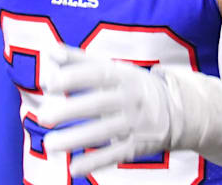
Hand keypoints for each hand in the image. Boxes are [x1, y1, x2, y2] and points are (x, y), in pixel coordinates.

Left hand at [36, 45, 172, 176]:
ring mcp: (135, 124)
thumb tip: (50, 52)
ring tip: (49, 144)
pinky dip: (94, 162)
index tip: (48, 84)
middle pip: (98, 105)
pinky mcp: (137, 146)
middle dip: (69, 111)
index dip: (73, 77)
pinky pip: (114, 155)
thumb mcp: (114, 68)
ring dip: (75, 139)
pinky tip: (73, 168)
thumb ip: (80, 60)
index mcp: (123, 75)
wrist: (179, 111)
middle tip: (42, 117)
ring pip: (104, 132)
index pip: (97, 74)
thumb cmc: (133, 85)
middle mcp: (130, 99)